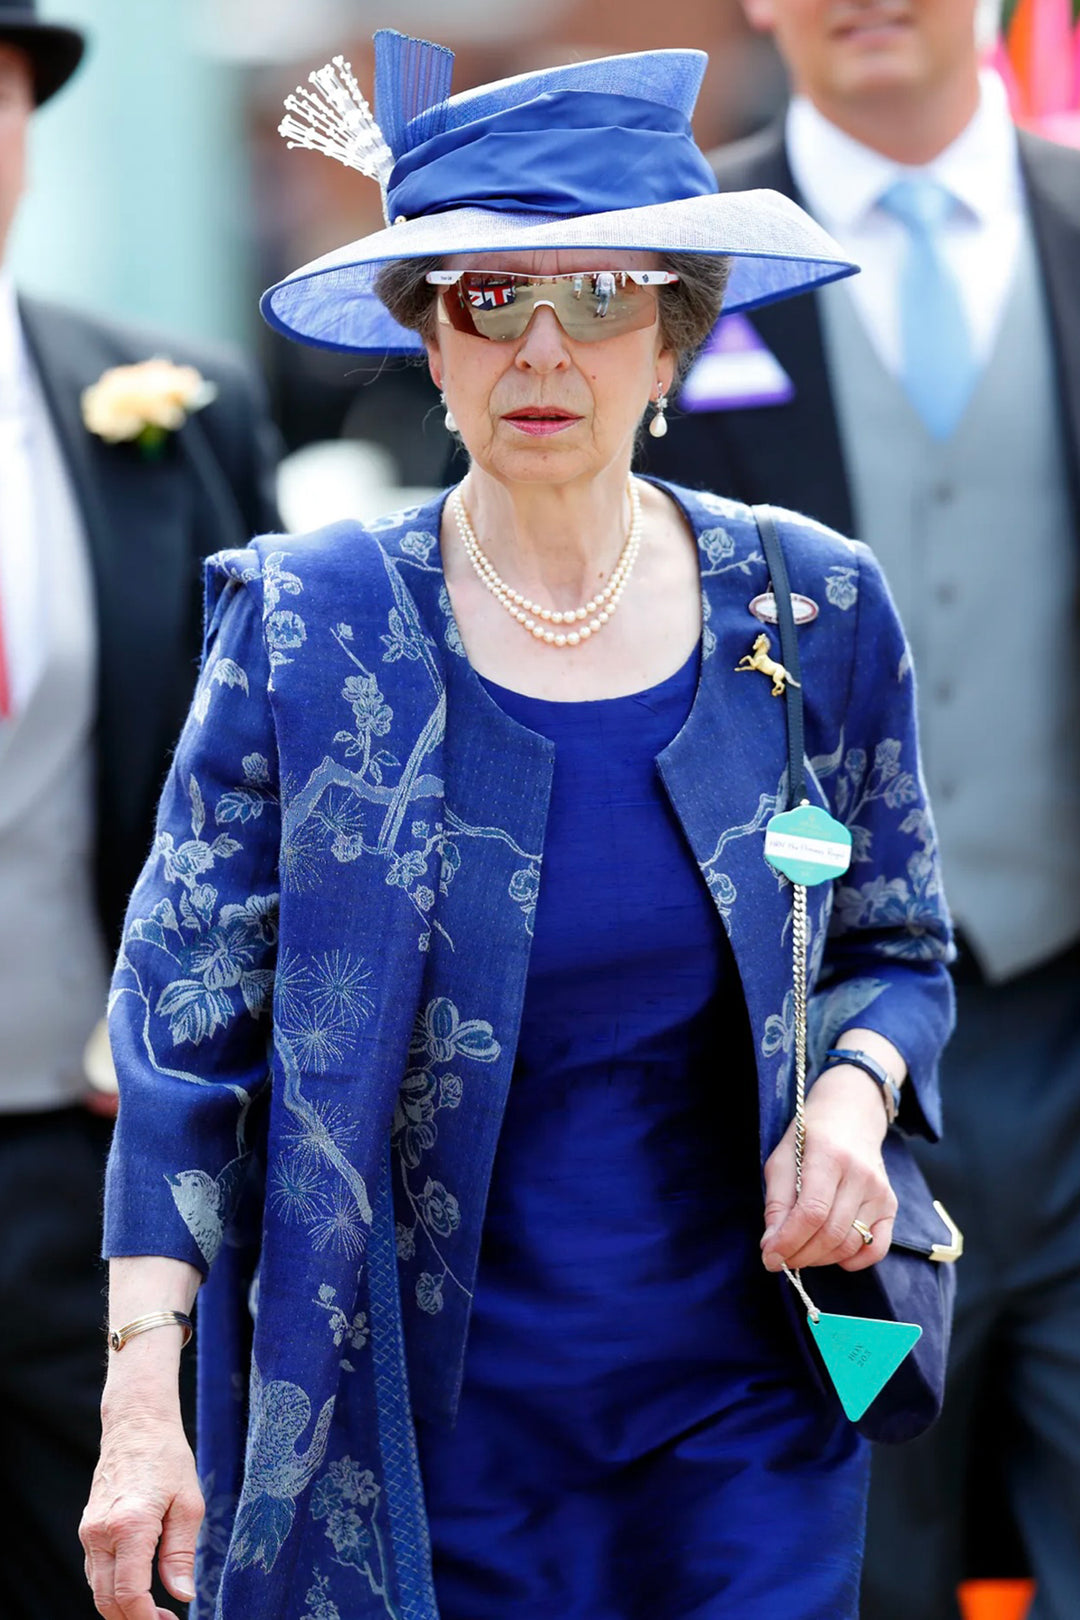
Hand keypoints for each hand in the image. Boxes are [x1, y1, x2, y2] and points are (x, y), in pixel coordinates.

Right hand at [80, 1408, 202, 1618]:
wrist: (136, 1423)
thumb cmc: (168, 1457)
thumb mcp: (189, 1502)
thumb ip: (181, 1553)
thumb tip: (183, 1595)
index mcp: (130, 1525)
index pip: (129, 1593)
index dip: (146, 1619)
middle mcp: (101, 1532)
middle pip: (108, 1600)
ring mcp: (89, 1531)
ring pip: (98, 1589)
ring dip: (122, 1608)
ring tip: (156, 1610)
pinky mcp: (88, 1528)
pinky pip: (96, 1571)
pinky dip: (113, 1588)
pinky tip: (138, 1587)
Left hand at [760, 1064, 897, 1273]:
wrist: (850, 1117)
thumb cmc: (809, 1138)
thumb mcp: (781, 1159)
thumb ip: (776, 1203)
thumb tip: (771, 1246)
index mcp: (828, 1155)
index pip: (811, 1212)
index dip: (788, 1241)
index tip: (769, 1257)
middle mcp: (860, 1174)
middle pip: (831, 1233)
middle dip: (800, 1254)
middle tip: (781, 1259)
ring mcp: (880, 1191)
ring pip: (850, 1244)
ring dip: (820, 1258)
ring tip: (801, 1251)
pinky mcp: (891, 1204)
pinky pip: (877, 1248)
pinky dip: (854, 1261)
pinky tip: (833, 1254)